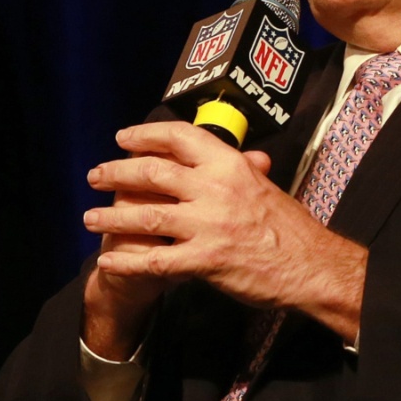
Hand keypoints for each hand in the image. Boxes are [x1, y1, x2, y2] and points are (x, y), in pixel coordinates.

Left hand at [83, 122, 367, 339]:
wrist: (311, 265)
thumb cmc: (290, 226)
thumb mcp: (265, 185)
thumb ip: (245, 169)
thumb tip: (243, 155)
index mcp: (230, 164)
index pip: (179, 136)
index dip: (145, 135)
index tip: (123, 138)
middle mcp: (216, 188)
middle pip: (153, 172)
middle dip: (117, 172)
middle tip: (95, 175)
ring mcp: (208, 225)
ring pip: (146, 214)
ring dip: (111, 215)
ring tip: (89, 217)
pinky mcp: (205, 261)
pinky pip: (155, 259)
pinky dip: (127, 260)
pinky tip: (107, 260)